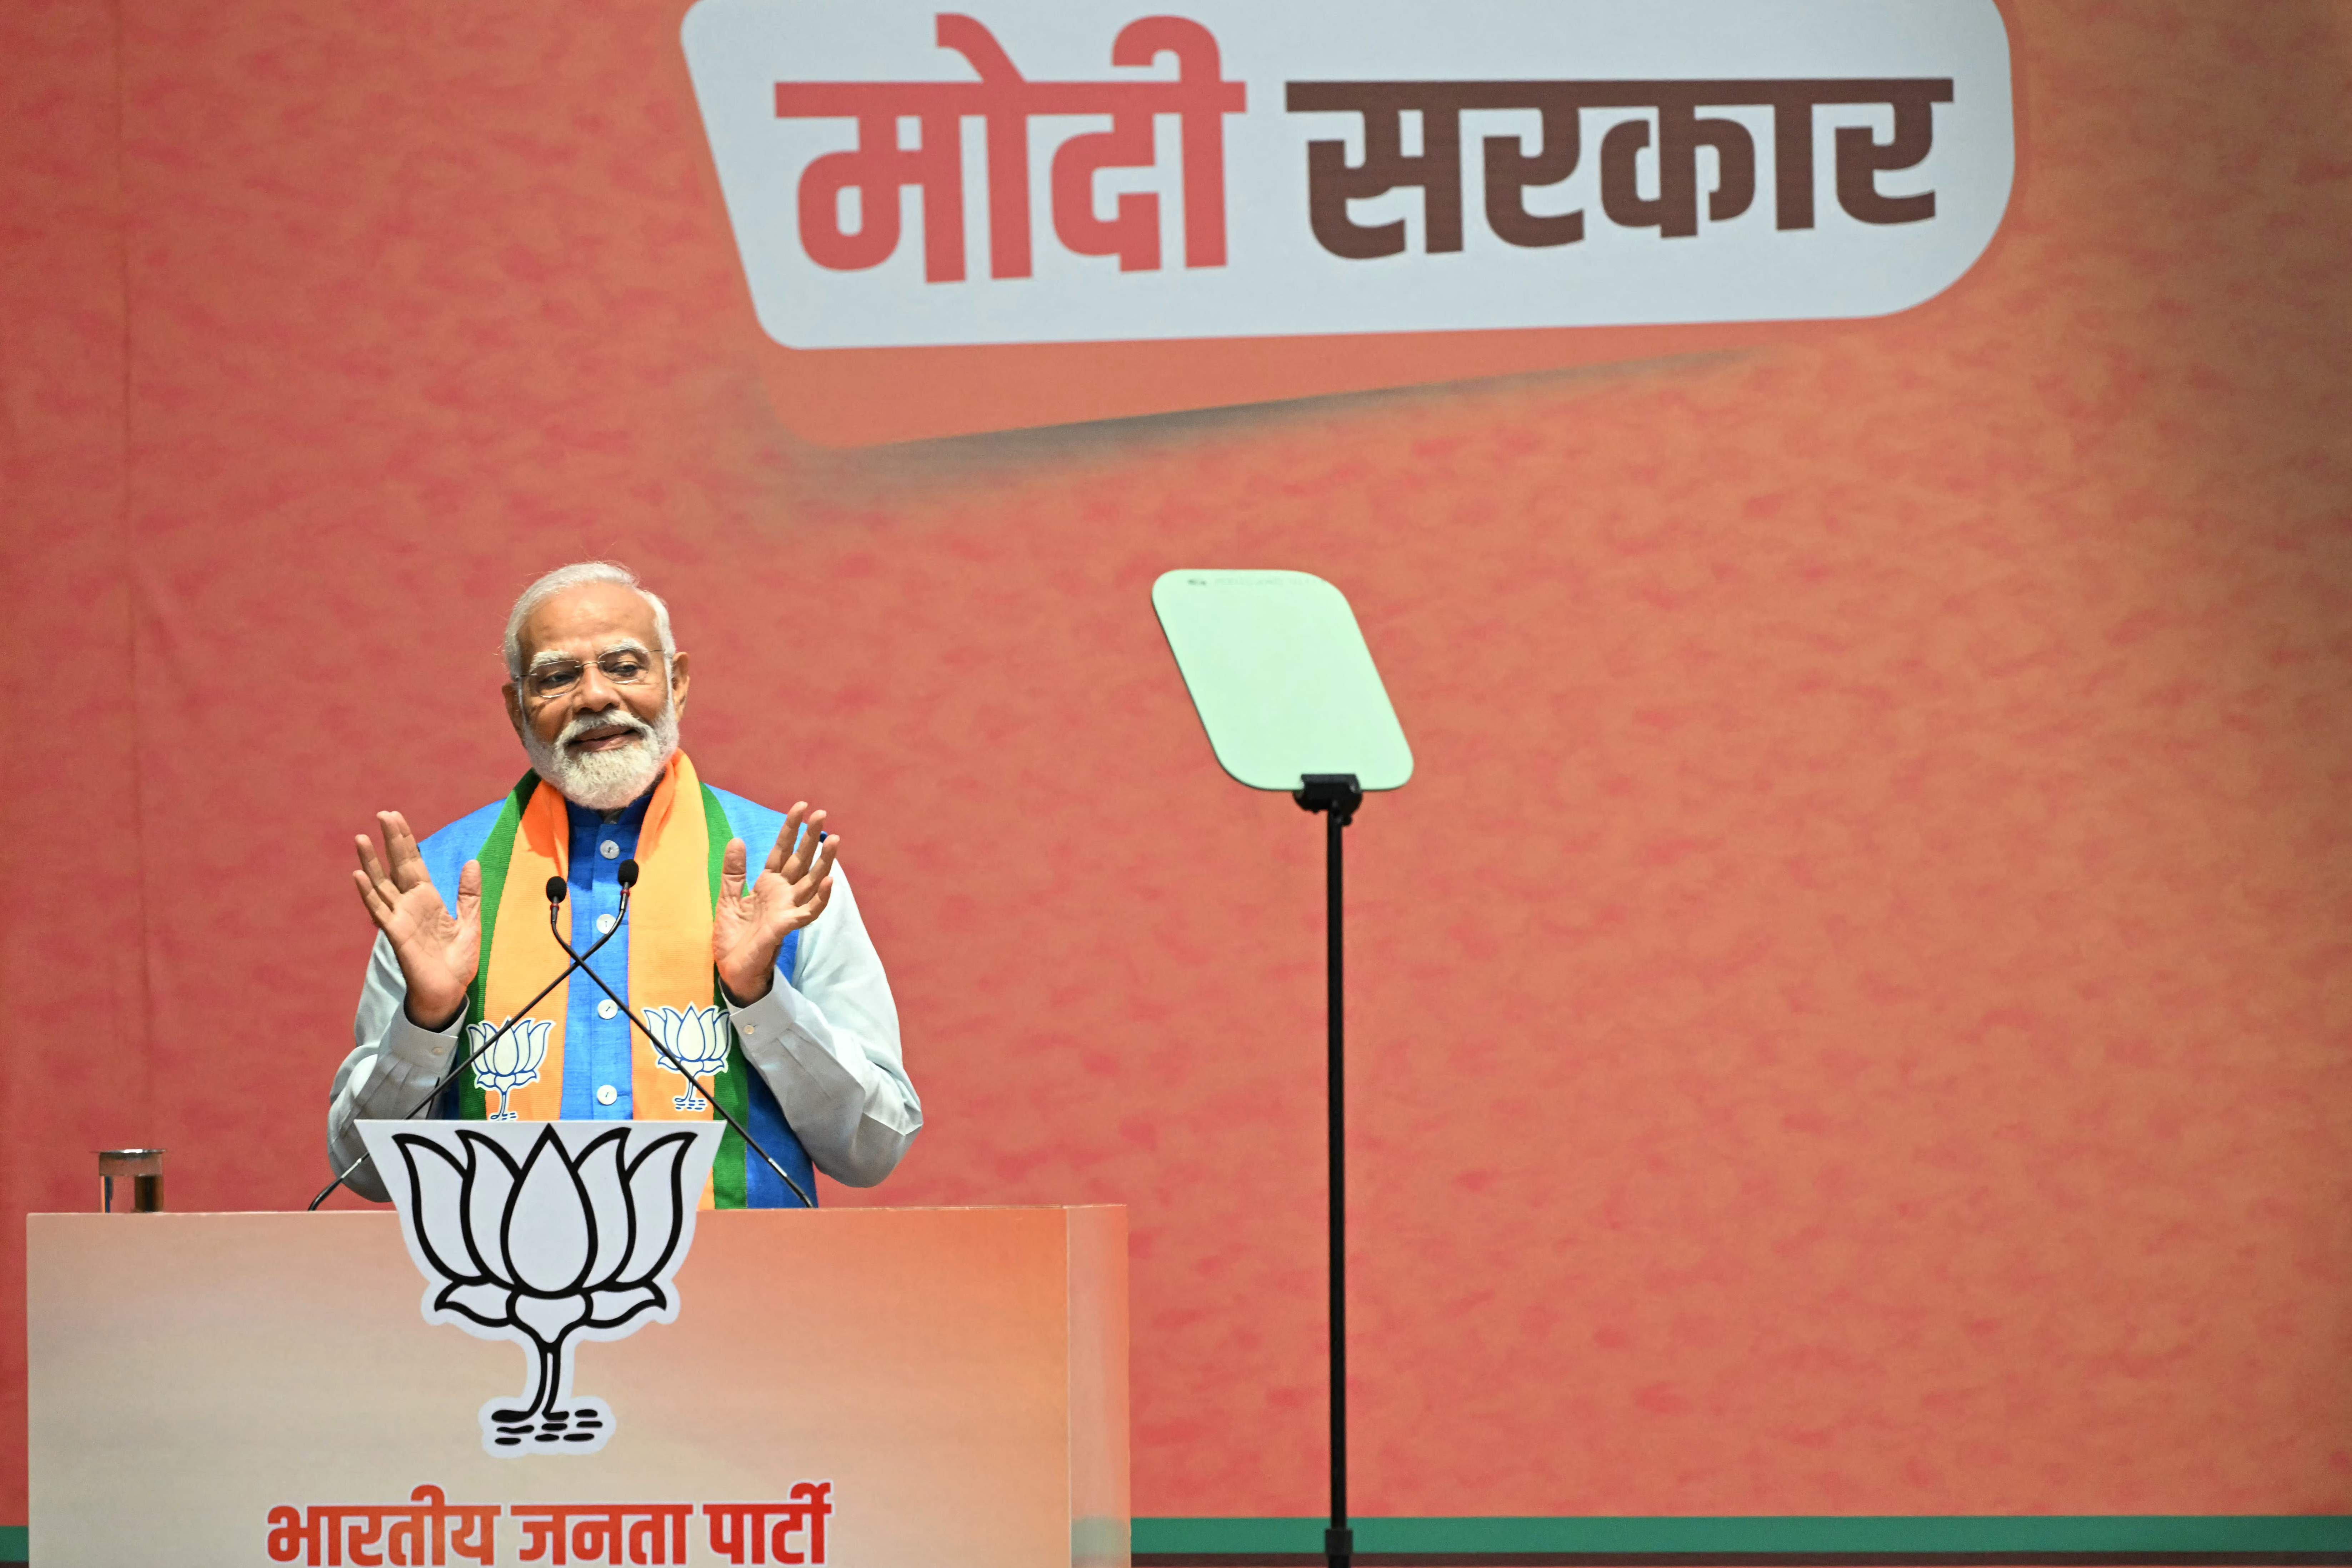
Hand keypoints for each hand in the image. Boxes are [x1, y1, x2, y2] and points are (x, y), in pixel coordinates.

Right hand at [351, 810, 479, 1029]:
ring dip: (371, 861)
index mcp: (427, 899)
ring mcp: (400, 917)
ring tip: (361, 837)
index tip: (396, 817)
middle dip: (391, 841)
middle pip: (397, 865)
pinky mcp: (396, 934)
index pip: (414, 862)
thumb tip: (472, 862)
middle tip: (383, 813)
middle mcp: (410, 904)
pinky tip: (359, 875)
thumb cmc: (456, 960)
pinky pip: (379, 910)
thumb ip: (469, 893)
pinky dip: (368, 893)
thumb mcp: (470, 921)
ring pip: (381, 884)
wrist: (449, 991)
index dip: (406, 840)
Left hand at [713, 802, 837, 1003]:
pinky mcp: (786, 926)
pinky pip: (809, 911)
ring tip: (834, 839)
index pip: (782, 851)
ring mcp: (787, 909)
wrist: (731, 968)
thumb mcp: (727, 898)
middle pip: (800, 860)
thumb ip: (733, 871)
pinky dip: (820, 897)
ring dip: (824, 861)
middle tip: (822, 814)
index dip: (791, 829)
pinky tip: (828, 880)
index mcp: (768, 884)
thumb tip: (738, 840)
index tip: (801, 807)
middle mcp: (782, 893)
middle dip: (811, 837)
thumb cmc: (732, 937)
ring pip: (811, 880)